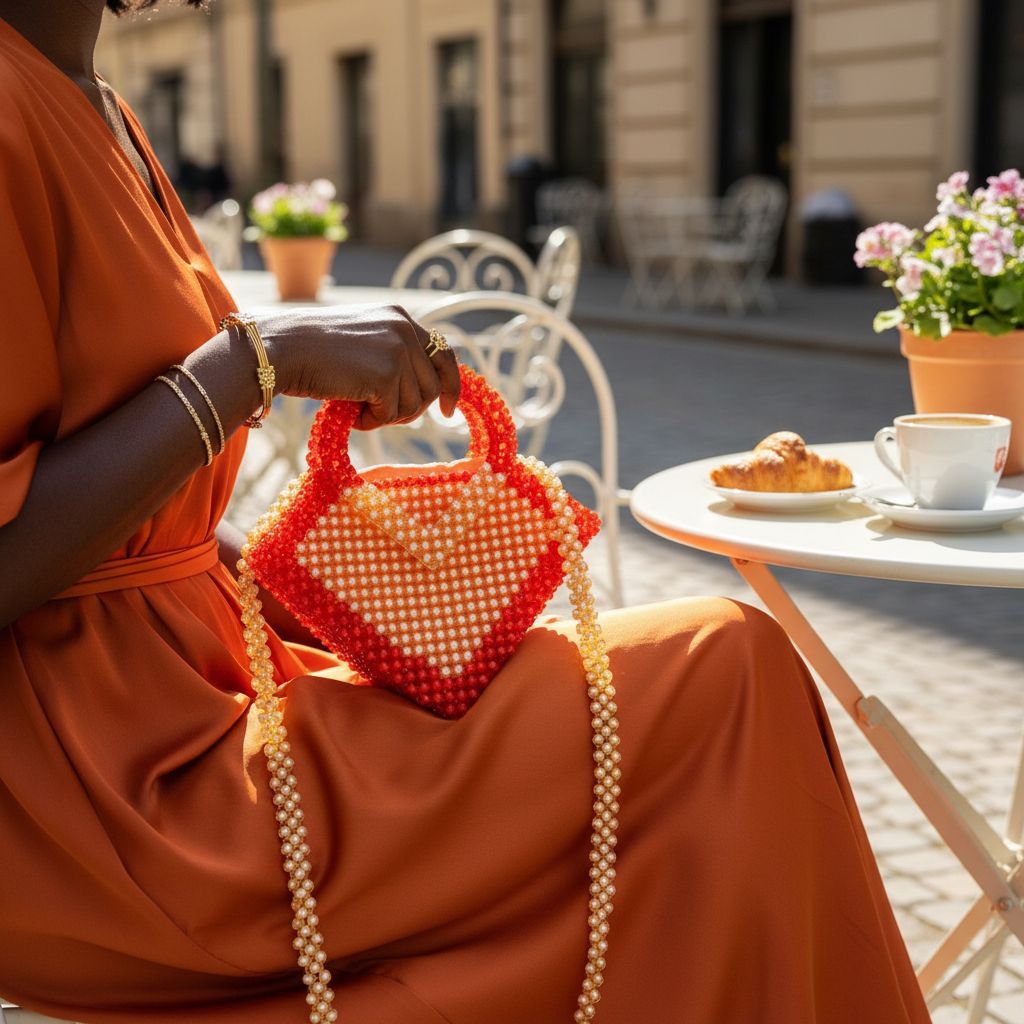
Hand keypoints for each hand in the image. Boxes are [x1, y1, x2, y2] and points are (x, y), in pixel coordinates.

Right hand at [257, 305, 459, 429]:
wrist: (281, 349)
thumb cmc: (312, 352)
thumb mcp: (362, 342)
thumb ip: (392, 356)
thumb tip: (426, 394)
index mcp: (400, 317)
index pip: (443, 353)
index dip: (450, 385)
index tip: (448, 411)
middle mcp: (404, 329)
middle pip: (432, 387)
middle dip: (409, 409)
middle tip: (377, 414)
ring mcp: (398, 350)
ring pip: (415, 406)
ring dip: (386, 416)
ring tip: (356, 405)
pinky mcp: (387, 374)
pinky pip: (392, 415)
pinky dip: (370, 421)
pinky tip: (349, 410)